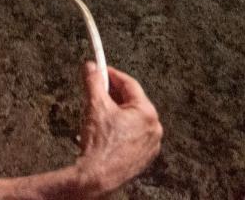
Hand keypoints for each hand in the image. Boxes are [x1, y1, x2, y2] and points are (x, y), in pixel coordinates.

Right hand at [75, 63, 160, 194]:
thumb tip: (90, 67)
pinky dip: (119, 131)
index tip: (100, 70)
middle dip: (112, 95)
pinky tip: (104, 132)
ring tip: (97, 114)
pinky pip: (132, 136)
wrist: (96, 178)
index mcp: (147, 112)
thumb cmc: (99, 144)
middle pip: (131, 102)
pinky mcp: (143, 158)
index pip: (129, 85)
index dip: (112, 75)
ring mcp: (150, 145)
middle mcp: (154, 128)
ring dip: (115, 114)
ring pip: (131, 120)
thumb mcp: (95, 106)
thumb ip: (93, 82)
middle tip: (96, 91)